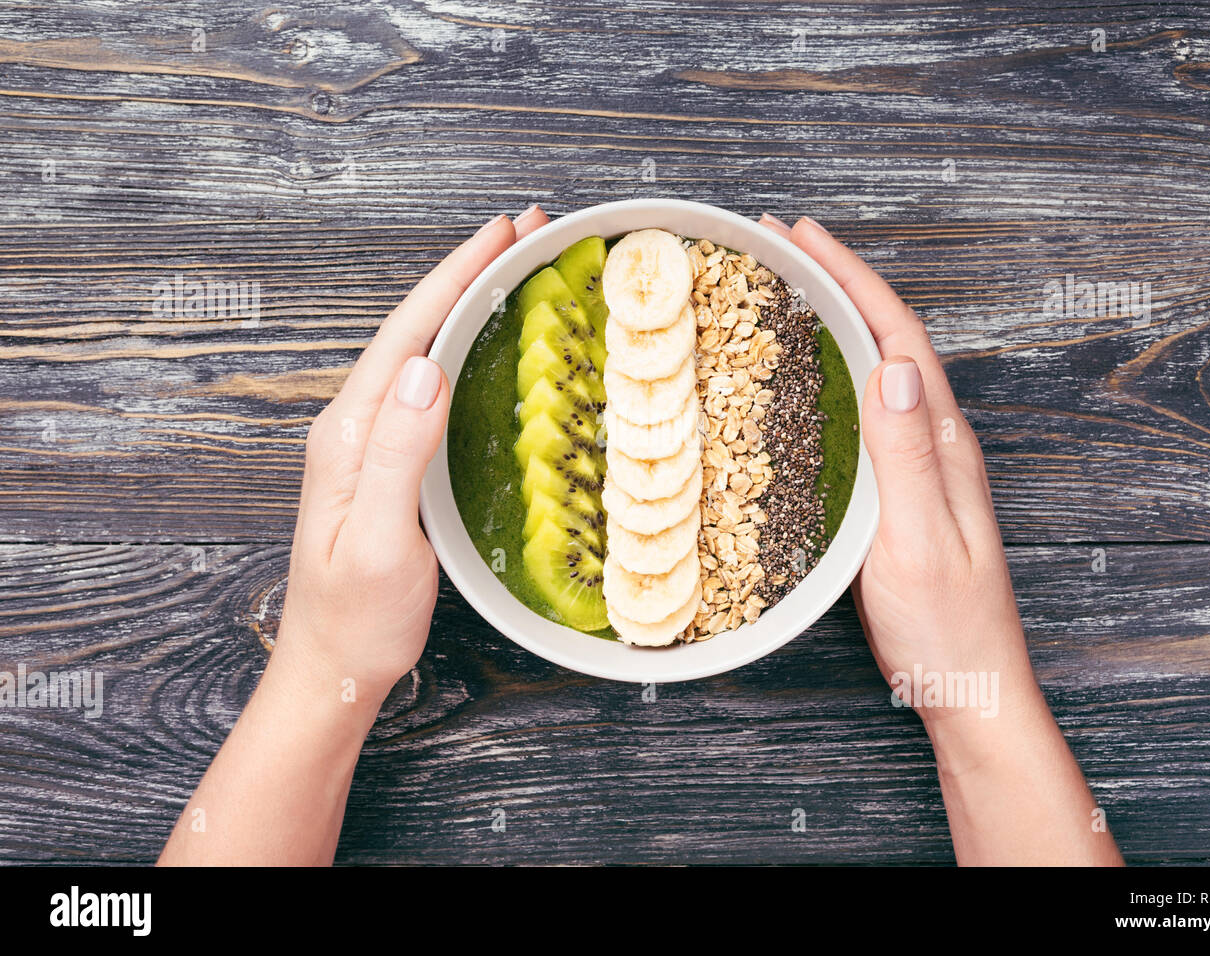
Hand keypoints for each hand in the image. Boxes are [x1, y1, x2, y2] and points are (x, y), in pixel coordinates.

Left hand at [275, 206, 551, 703]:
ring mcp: (370, 443)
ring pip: (423, 351)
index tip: (502, 232)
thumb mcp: (378, 540)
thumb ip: (396, 453)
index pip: (408, 334)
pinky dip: (464, 346)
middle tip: (524, 230)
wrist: (335, 666)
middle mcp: (355, 426)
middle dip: (468, 271)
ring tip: (514, 266)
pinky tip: (487, 341)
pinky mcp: (389, 463)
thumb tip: (423, 367)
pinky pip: (429, 386)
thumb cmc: (358, 617)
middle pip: (415, 328)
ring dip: (467, 301)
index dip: (456, 276)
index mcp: (350, 433)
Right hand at [757, 214, 1121, 864]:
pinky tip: (806, 380)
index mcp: (943, 446)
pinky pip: (865, 414)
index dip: (852, 280)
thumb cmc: (947, 629)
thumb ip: (907, 459)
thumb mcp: (919, 544)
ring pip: (878, 372)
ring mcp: (920, 470)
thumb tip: (898, 368)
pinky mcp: (900, 496)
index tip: (803, 236)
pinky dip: (833, 376)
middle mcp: (936, 446)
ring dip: (836, 322)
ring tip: (787, 291)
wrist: (969, 690)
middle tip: (782, 244)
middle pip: (889, 341)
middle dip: (839, 283)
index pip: (900, 338)